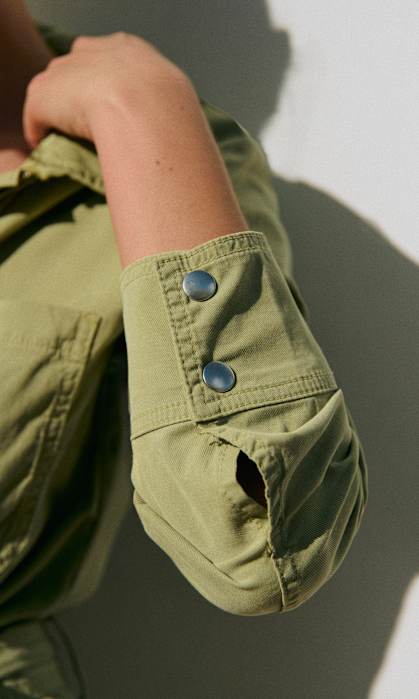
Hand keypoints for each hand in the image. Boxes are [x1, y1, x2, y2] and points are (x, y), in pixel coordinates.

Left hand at [22, 31, 186, 149]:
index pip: (109, 59)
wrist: (145, 107)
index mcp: (128, 49)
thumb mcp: (179, 103)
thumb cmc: (171, 112)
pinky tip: (50, 148)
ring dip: (59, 114)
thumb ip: (166, 110)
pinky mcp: (44, 94)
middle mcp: (93, 51)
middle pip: (76, 69)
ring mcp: (66, 71)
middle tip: (91, 127)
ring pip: (55, 91)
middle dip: (79, 94)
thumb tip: (176, 138)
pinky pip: (36, 116)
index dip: (109, 86)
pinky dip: (40, 133)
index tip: (116, 111)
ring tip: (70, 140)